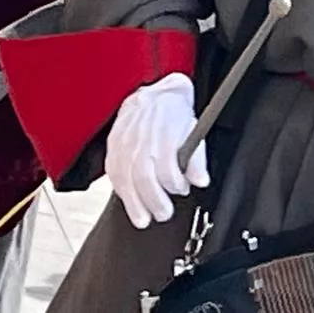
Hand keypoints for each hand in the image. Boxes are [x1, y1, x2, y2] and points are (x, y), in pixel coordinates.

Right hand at [105, 73, 208, 228]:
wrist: (151, 94)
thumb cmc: (173, 114)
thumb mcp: (193, 129)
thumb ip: (197, 158)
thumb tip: (201, 181)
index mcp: (163, 135)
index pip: (166, 167)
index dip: (174, 184)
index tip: (183, 189)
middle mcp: (141, 141)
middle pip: (143, 178)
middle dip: (153, 201)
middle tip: (164, 214)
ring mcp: (123, 145)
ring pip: (125, 180)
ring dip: (134, 204)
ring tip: (144, 220)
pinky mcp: (112, 149)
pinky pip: (113, 175)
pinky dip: (122, 192)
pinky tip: (130, 204)